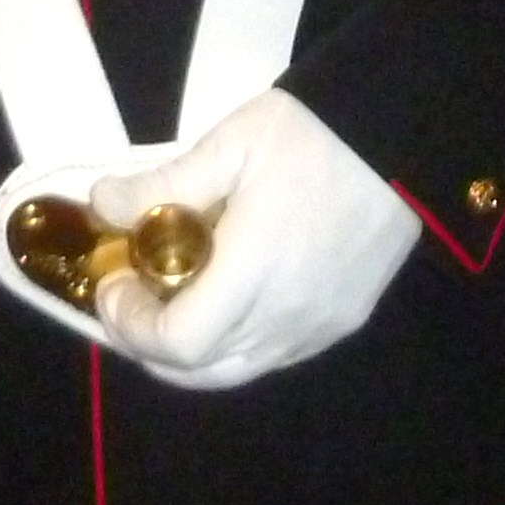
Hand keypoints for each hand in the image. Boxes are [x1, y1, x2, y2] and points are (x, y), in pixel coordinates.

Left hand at [87, 90, 421, 390]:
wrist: (403, 136)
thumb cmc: (315, 133)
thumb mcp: (232, 143)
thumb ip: (163, 182)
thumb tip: (101, 204)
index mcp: (256, 271)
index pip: (178, 342)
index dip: (131, 327)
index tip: (112, 284)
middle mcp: (288, 316)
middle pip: (199, 370)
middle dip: (148, 343)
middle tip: (128, 297)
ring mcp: (320, 326)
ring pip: (235, 370)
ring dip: (190, 350)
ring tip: (170, 299)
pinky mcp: (343, 321)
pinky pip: (272, 356)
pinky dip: (233, 344)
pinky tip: (226, 299)